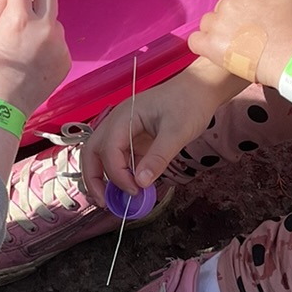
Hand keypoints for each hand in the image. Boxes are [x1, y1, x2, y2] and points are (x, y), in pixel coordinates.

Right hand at [0, 0, 69, 115]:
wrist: (1, 108)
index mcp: (20, 19)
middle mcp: (45, 28)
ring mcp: (59, 45)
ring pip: (52, 20)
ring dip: (39, 21)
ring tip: (21, 40)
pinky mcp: (66, 60)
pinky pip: (57, 41)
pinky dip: (45, 42)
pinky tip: (31, 58)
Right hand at [82, 64, 234, 193]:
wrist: (200, 88)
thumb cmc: (189, 104)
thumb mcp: (177, 132)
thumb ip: (158, 158)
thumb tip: (140, 183)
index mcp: (123, 117)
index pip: (108, 150)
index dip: (117, 174)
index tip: (135, 191)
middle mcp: (116, 122)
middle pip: (91, 151)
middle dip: (93, 178)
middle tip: (104, 203)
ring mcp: (123, 129)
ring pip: (99, 155)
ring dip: (100, 177)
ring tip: (110, 200)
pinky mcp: (132, 136)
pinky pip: (117, 156)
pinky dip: (118, 173)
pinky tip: (128, 187)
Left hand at [188, 0, 291, 89]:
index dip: (247, 8)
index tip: (257, 20)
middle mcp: (228, 2)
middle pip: (222, 8)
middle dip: (233, 20)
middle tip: (251, 35)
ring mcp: (217, 24)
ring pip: (209, 23)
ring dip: (219, 32)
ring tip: (239, 46)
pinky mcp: (210, 45)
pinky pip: (195, 41)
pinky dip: (204, 45)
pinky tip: (219, 51)